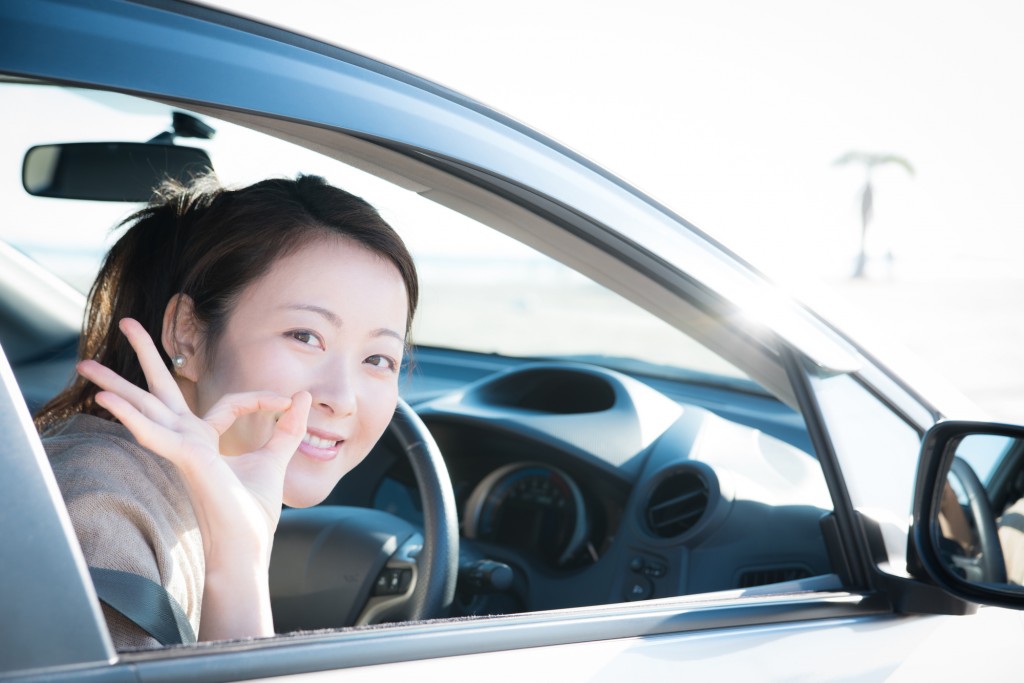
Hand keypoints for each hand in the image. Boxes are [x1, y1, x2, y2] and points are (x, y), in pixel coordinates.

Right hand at [77, 318, 310, 562]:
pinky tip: (108, 399)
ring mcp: (182, 450)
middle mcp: (189, 441)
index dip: (259, 399)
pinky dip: (131, 417)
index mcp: (207, 441)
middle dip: (146, 356)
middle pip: (162, 390)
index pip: (228, 404)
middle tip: (128, 322)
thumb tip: (303, 397)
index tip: (287, 402)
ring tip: (83, 362)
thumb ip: (288, 431)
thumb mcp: (276, 461)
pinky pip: (153, 433)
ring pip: (145, 407)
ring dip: (116, 384)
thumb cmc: (252, 514)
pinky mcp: (183, 460)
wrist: (245, 550)